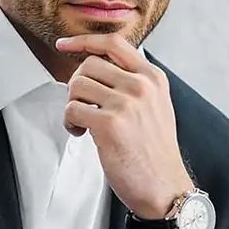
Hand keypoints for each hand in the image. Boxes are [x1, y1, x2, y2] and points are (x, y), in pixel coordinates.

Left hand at [55, 33, 192, 219]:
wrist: (165, 187)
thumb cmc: (155, 152)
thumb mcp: (156, 106)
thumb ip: (134, 82)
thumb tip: (94, 66)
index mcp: (154, 78)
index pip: (114, 42)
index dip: (83, 40)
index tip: (64, 44)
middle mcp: (142, 86)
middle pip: (89, 64)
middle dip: (78, 85)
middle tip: (83, 106)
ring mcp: (126, 104)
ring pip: (77, 85)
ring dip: (73, 105)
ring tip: (83, 123)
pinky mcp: (110, 124)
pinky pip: (72, 109)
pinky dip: (71, 122)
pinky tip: (83, 134)